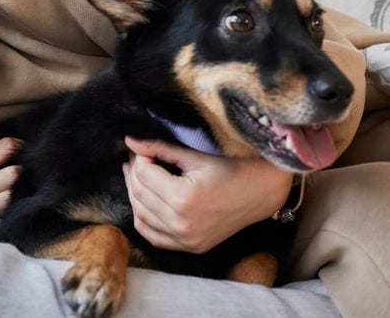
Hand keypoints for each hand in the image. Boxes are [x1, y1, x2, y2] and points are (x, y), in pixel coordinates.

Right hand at [0, 137, 21, 251]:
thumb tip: (15, 144)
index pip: (4, 148)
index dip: (19, 145)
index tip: (24, 150)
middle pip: (14, 173)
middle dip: (23, 171)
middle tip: (24, 173)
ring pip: (14, 198)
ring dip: (21, 194)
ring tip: (20, 192)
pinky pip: (11, 220)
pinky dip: (15, 214)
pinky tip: (14, 210)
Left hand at [122, 137, 292, 253]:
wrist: (259, 194)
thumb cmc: (230, 170)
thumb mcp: (194, 157)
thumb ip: (159, 149)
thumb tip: (130, 141)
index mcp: (183, 198)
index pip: (144, 175)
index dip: (139, 159)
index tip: (141, 150)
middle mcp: (181, 222)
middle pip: (140, 195)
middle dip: (134, 175)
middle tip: (137, 161)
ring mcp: (185, 239)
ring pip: (141, 216)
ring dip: (135, 195)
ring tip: (138, 178)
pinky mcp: (189, 247)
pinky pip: (153, 236)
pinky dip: (143, 220)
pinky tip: (144, 203)